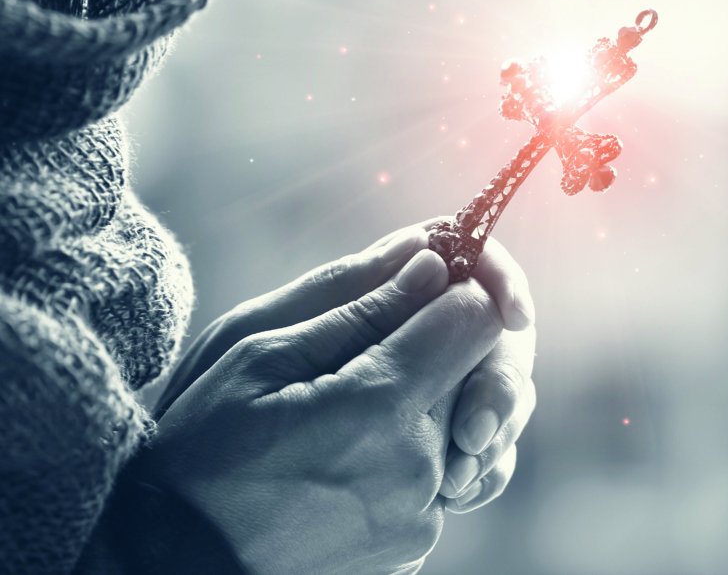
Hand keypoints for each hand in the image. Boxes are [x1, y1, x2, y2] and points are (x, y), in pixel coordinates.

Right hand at [154, 220, 537, 514]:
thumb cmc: (198, 453)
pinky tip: (341, 463)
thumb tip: (431, 260)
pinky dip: (404, 457)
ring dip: (416, 404)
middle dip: (428, 347)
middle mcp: (420, 466)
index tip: (413, 287)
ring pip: (458, 421)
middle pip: (473, 369)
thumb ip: (355, 302)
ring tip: (339, 420)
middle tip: (354, 361)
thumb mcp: (255, 354)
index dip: (451, 289)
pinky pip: (438, 474)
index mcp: (381, 407)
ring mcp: (424, 515)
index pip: (476, 316)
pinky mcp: (418, 546)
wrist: (173, 562)